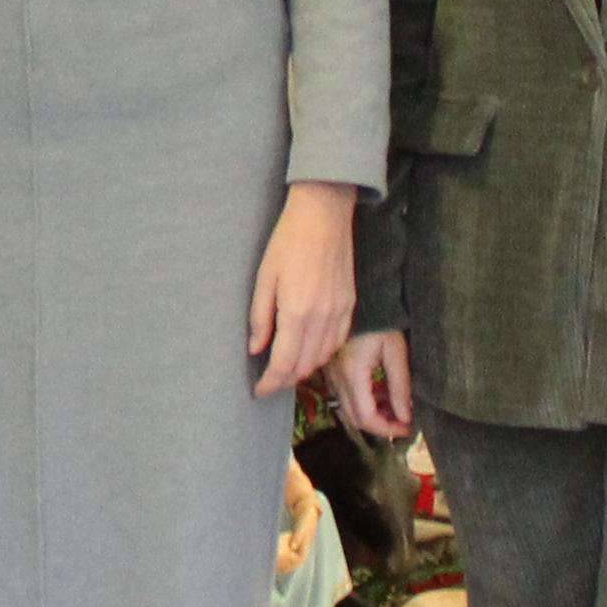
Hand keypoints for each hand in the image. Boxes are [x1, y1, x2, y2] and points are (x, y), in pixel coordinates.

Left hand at [247, 181, 362, 395]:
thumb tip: (256, 349)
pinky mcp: (350, 305)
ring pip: (323, 357)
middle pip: (304, 366)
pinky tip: (311, 351)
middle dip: (285, 379)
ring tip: (287, 369)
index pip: (283, 363)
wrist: (324, 216)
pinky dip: (323, 354)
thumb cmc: (288, 241)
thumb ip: (260, 317)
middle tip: (270, 381)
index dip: (270, 382)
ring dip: (304, 369)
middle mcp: (322, 318)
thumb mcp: (264, 278)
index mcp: (297, 312)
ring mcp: (339, 313)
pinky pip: (337, 342)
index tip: (259, 390)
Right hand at [335, 328, 415, 441]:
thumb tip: (405, 417)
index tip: (407, 428)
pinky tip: (378, 394)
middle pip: (354, 419)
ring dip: (370, 415)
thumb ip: (400, 387)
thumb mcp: (396, 352)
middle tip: (402, 421)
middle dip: (380, 426)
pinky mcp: (329, 371)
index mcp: (353, 375)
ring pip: (346, 410)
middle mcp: (336, 380)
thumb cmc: (381, 322)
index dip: (387, 429)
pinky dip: (361, 403)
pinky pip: (342, 398)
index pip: (366, 418)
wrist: (362, 299)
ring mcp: (329, 376)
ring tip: (393, 407)